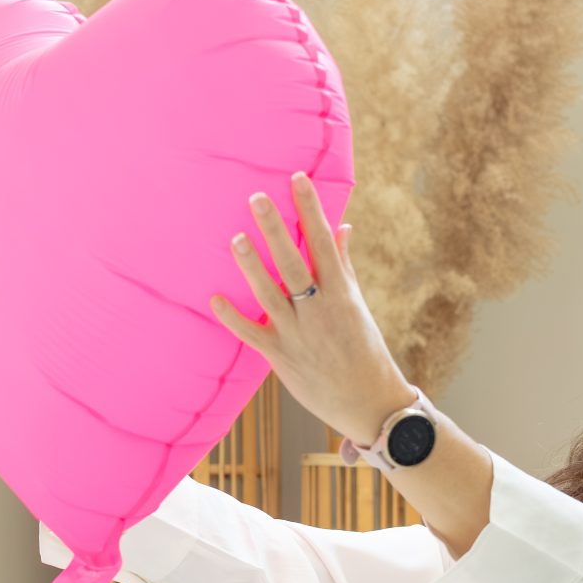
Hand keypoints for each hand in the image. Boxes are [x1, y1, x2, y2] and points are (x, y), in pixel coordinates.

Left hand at [209, 171, 412, 446]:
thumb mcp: (357, 306)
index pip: (324, 242)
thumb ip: (342, 267)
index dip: (310, 210)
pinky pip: (252, 333)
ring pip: (270, 293)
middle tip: (256, 197)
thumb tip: (342, 227)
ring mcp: (298, 334)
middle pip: (293, 262)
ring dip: (251, 265)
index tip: (298, 180)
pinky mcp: (280, 357)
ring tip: (236, 237)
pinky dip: (232, 317)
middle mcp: (318, 310)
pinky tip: (214, 299)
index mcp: (341, 293)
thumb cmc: (364, 350)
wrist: (368, 402)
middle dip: (275, 229)